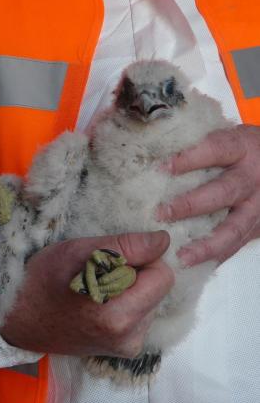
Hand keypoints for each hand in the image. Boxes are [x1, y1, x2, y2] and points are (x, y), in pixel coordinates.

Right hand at [0, 231, 172, 357]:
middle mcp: (129, 337)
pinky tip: (101, 300)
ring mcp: (127, 347)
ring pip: (150, 301)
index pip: (163, 275)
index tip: (114, 255)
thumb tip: (163, 241)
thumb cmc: (41, 281)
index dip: (142, 257)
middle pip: (158, 289)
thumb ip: (124, 247)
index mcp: (119, 315)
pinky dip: (127, 302)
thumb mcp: (77, 252)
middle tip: (102, 269)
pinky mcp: (123, 350)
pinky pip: (140, 315)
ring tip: (98, 285)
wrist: (20, 318)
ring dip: (132, 288)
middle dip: (137, 273)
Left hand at [159, 125, 259, 265]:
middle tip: (160, 213)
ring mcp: (259, 206)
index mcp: (242, 148)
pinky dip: (216, 257)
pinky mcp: (258, 227)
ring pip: (233, 228)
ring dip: (205, 244)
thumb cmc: (246, 148)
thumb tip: (153, 146)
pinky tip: (194, 267)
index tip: (161, 167)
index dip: (188, 159)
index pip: (215, 150)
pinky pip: (237, 245)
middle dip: (190, 205)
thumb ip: (199, 142)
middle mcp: (252, 177)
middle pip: (222, 192)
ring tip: (181, 256)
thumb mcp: (229, 136)